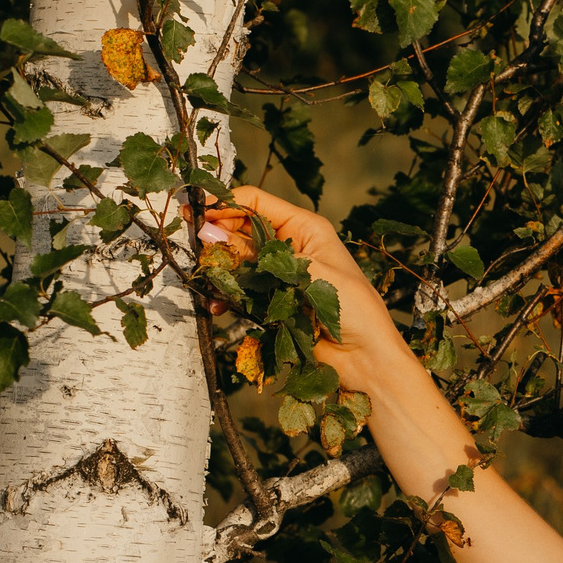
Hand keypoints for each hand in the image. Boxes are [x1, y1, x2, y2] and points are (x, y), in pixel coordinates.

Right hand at [202, 185, 400, 369]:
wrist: (366, 360)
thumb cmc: (355, 310)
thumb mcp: (309, 274)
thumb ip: (259, 255)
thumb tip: (211, 233)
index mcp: (304, 228)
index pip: (255, 203)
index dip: (224, 204)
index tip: (197, 215)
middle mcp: (289, 246)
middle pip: (240, 230)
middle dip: (216, 238)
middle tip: (197, 250)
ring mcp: (278, 275)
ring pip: (235, 261)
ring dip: (219, 270)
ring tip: (208, 279)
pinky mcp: (271, 301)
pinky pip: (239, 291)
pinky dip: (225, 296)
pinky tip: (217, 304)